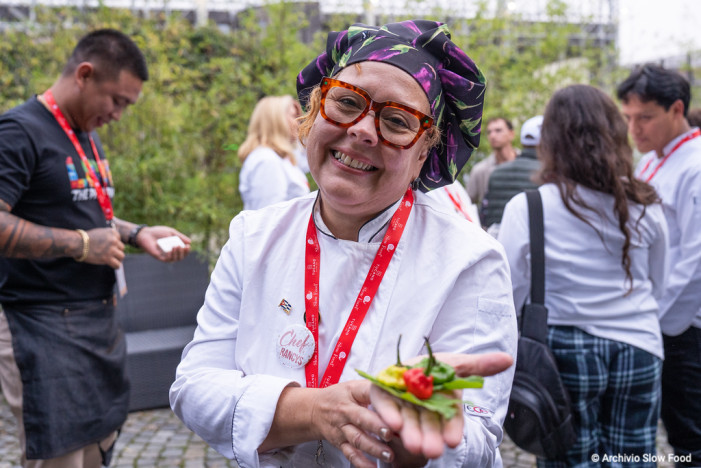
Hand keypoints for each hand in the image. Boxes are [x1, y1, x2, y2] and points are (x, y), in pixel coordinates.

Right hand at [85, 227, 124, 268]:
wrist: (78, 244)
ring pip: (121, 256)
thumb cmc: (86, 238)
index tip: (108, 246)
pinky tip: (113, 265)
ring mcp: (111, 249)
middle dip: (117, 251)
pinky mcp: (107, 258)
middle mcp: (114, 240)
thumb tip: (117, 243)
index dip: (114, 244)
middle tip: (110, 254)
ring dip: (118, 258)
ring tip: (112, 260)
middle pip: (122, 248)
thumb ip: (109, 236)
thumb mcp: (100, 232)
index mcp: (112, 232)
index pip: (119, 239)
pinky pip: (117, 264)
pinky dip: (116, 266)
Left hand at [136, 226, 190, 261]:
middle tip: (184, 247)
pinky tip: (171, 249)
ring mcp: (165, 255)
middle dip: (183, 253)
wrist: (146, 233)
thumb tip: (190, 242)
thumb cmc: (158, 232)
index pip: (183, 252)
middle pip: (180, 257)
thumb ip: (180, 237)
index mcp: (175, 247)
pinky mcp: (159, 257)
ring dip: (177, 253)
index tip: (188, 246)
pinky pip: (167, 259)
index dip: (187, 251)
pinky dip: (170, 255)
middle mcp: (171, 253)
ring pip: (175, 259)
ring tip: (177, 246)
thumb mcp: (171, 232)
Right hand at [312, 381, 394, 467]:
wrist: (315, 409)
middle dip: (377, 426)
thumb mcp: (356, 386)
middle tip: (391, 433)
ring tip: (389, 455)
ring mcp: (342, 427)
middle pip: (361, 417)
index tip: (395, 411)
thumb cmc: (342, 396)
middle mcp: (346, 410)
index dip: (383, 403)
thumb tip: (404, 396)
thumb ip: (377, 390)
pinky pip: (350, 453)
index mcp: (353, 391)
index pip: (369, 393)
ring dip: (373, 448)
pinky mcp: (339, 442)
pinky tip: (373, 467)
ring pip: (357, 438)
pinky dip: (362, 462)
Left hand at [369, 352, 512, 462]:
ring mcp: (402, 404)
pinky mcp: (383, 397)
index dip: (451, 429)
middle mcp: (424, 409)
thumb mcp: (457, 364)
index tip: (452, 441)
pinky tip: (392, 425)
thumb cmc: (433, 367)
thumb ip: (479, 365)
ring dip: (411, 433)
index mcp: (443, 404)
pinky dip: (389, 415)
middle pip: (428, 425)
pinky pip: (385, 406)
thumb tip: (508, 359)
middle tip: (432, 451)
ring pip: (408, 421)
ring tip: (413, 445)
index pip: (450, 419)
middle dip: (430, 438)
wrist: (403, 364)